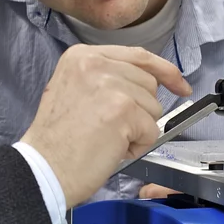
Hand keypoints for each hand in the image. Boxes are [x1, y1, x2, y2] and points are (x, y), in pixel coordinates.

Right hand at [20, 45, 190, 207]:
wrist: (44, 168)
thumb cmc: (56, 140)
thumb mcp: (74, 90)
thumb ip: (106, 79)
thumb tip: (148, 84)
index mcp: (82, 55)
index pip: (137, 55)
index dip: (164, 71)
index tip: (179, 84)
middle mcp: (96, 63)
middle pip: (148, 83)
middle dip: (141, 111)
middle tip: (111, 129)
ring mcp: (110, 85)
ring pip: (153, 108)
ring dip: (137, 130)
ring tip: (106, 140)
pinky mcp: (123, 110)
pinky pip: (151, 131)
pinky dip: (136, 146)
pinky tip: (111, 150)